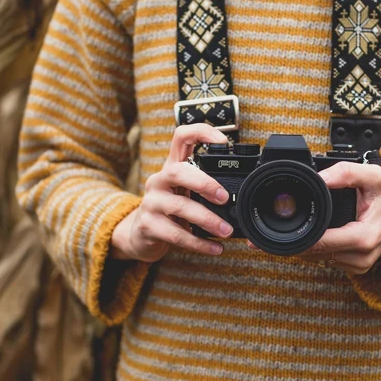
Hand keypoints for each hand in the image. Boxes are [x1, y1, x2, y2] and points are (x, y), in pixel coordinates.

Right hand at [110, 124, 233, 261]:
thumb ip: (205, 186)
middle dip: (204, 183)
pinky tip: (214, 248)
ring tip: (225, 230)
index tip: (224, 142)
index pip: (181, 137)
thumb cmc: (170, 209)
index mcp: (172, 166)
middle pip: (177, 172)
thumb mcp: (185, 191)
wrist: (140, 235)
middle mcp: (159, 180)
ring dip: (207, 219)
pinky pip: (176, 234)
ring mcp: (151, 202)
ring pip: (179, 206)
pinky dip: (199, 243)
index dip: (201, 133)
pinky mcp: (148, 226)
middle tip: (224, 198)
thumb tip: (240, 194)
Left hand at [296, 162, 380, 273]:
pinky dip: (322, 249)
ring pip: (322, 260)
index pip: (322, 244)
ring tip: (309, 225)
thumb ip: (345, 173)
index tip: (289, 226)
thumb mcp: (372, 176)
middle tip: (293, 222)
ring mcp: (362, 265)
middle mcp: (363, 257)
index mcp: (365, 238)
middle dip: (302, 239)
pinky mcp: (359, 267)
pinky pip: (331, 261)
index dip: (302, 235)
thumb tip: (320, 178)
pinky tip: (322, 235)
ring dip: (311, 246)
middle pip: (318, 254)